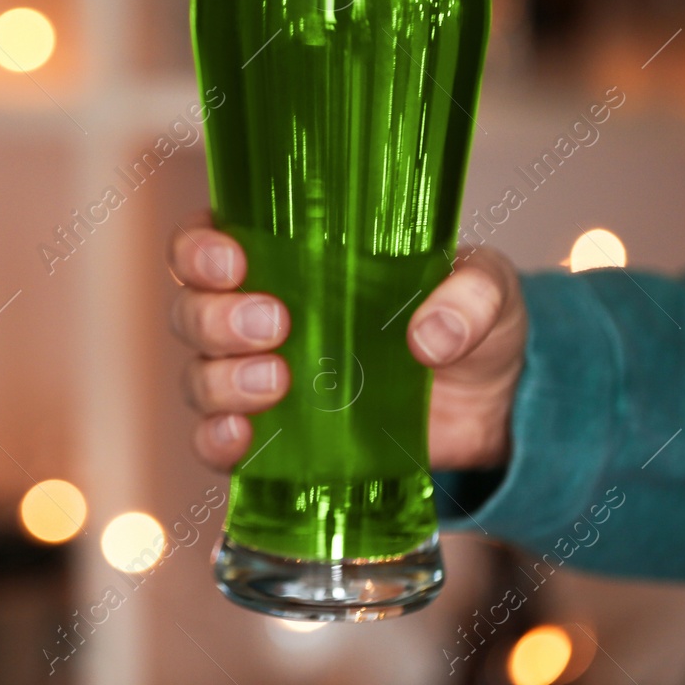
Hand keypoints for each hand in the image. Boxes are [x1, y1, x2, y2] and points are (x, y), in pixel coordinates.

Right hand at [167, 218, 527, 471]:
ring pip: (198, 375)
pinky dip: (218, 441)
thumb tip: (430, 336)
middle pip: (191, 310)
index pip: (206, 242)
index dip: (198, 249)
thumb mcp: (487, 290)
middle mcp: (257, 315)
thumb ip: (469, 296)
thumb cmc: (470, 323)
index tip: (233, 262)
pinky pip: (216, 442)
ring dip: (222, 380)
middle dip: (216, 318)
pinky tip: (245, 438)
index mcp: (290, 259)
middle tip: (276, 324)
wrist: (492, 409)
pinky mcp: (276, 441)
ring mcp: (260, 380)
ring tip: (280, 383)